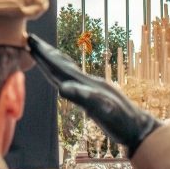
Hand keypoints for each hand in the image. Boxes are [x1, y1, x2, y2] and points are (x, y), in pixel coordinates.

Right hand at [28, 34, 159, 156]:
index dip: (44, 56)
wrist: (139, 129)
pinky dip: (65, 77)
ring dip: (55, 62)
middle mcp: (89, 82)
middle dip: (46, 54)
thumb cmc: (121, 121)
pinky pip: (75, 83)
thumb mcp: (101, 110)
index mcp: (86, 83)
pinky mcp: (95, 97)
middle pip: (63, 65)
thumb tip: (62, 87)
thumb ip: (83, 97)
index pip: (60, 67)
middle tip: (31, 40)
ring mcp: (92, 89)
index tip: (30, 41)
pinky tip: (65, 79)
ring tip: (44, 54)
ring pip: (69, 72)